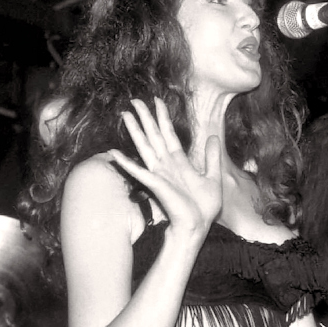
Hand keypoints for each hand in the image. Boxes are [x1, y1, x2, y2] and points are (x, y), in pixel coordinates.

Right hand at [108, 97, 220, 238]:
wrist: (198, 226)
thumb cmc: (203, 207)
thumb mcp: (213, 177)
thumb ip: (211, 157)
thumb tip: (213, 137)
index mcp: (179, 162)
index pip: (168, 134)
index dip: (162, 117)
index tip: (157, 101)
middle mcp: (166, 165)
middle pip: (153, 136)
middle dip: (145, 117)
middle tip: (134, 100)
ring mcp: (159, 174)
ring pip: (145, 147)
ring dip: (135, 131)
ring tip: (125, 114)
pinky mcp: (156, 185)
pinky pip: (138, 172)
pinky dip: (126, 163)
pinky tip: (114, 153)